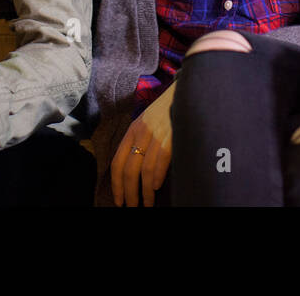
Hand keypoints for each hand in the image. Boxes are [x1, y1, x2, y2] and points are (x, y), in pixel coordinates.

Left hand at [111, 81, 174, 206]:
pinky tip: (156, 187)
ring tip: (147, 204)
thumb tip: (134, 172)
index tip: (119, 200)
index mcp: (132, 131)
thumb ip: (139, 142)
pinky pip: (160, 161)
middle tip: (132, 207)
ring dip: (145, 192)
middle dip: (129, 193)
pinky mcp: (170, 137)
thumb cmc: (166, 112)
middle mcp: (141, 133)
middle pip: (129, 170)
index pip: (117, 162)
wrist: (183, 92)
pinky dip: (157, 177)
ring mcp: (156, 135)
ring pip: (144, 170)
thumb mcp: (146, 123)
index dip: (116, 184)